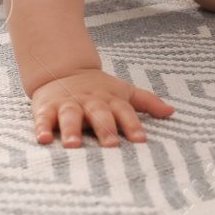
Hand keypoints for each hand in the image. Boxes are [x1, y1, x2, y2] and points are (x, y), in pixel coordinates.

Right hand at [31, 70, 174, 146]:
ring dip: (72, 130)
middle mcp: (89, 102)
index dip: (132, 124)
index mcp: (109, 99)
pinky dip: (42, 128)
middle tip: (111, 145)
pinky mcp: (46, 108)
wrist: (62, 70)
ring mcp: (67, 104)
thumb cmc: (98, 89)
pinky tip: (43, 140)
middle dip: (105, 128)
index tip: (140, 140)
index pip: (124, 111)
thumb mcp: (123, 91)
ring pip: (70, 116)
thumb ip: (147, 102)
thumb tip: (172, 112)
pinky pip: (43, 119)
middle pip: (98, 114)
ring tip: (74, 145)